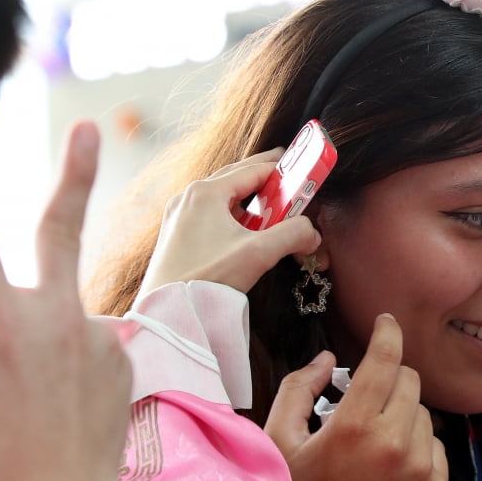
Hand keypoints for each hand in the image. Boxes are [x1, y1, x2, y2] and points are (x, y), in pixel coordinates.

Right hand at [0, 121, 135, 480]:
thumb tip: (3, 290)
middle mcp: (42, 317)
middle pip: (55, 227)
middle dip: (73, 176)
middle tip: (92, 130)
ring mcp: (93, 334)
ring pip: (77, 286)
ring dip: (75, 281)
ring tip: (83, 228)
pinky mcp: (124, 356)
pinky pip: (90, 336)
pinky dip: (73, 352)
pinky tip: (67, 396)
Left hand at [138, 149, 320, 297]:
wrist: (170, 309)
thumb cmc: (206, 278)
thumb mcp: (258, 253)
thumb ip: (292, 235)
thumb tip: (311, 234)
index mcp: (206, 193)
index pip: (252, 170)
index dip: (281, 171)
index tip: (300, 172)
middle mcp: (189, 198)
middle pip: (236, 179)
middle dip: (265, 181)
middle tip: (288, 181)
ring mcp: (180, 216)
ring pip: (223, 198)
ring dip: (250, 201)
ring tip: (271, 210)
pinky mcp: (178, 234)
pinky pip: (212, 215)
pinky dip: (234, 216)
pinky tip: (246, 233)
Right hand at [264, 314, 447, 480]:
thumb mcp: (279, 441)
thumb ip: (300, 389)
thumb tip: (330, 358)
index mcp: (353, 427)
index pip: (385, 360)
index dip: (387, 333)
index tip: (386, 322)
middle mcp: (394, 444)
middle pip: (409, 382)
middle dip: (389, 379)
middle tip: (365, 398)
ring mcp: (419, 469)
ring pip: (423, 414)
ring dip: (401, 413)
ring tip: (373, 437)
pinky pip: (436, 446)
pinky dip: (417, 444)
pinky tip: (390, 462)